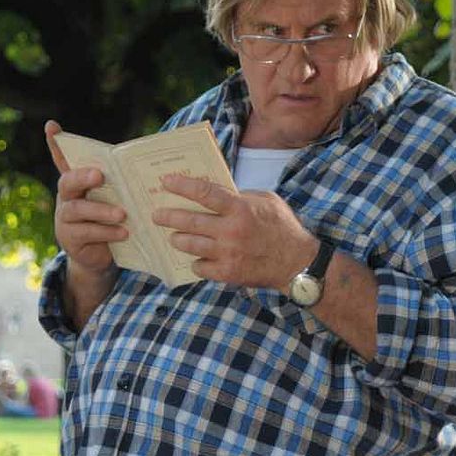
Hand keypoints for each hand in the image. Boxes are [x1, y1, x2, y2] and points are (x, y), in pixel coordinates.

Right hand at [45, 120, 126, 280]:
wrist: (101, 257)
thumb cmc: (112, 220)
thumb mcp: (116, 199)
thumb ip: (121, 183)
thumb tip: (150, 163)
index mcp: (79, 182)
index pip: (63, 159)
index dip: (55, 143)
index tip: (52, 125)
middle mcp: (67, 197)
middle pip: (68, 182)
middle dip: (83, 177)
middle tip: (100, 175)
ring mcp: (65, 218)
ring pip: (77, 210)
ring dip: (101, 210)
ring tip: (122, 214)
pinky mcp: (70, 239)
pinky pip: (86, 233)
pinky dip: (106, 231)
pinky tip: (123, 232)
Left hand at [152, 174, 318, 290]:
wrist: (298, 262)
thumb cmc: (284, 228)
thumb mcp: (267, 201)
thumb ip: (242, 196)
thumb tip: (219, 193)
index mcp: (240, 209)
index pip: (204, 193)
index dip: (182, 186)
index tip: (166, 182)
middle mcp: (231, 231)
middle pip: (190, 221)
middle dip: (168, 217)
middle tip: (157, 215)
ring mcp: (228, 254)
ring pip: (190, 245)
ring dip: (178, 239)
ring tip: (174, 237)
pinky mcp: (228, 273)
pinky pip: (200, 267)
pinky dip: (196, 263)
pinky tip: (197, 259)